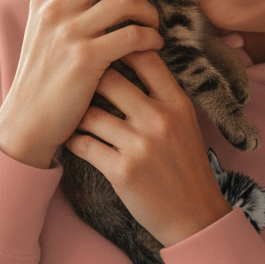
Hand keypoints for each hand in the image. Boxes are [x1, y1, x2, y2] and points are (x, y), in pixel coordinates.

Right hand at [0, 0, 164, 168]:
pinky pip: (132, 34)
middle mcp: (54, 9)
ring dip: (149, 11)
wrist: (27, 122)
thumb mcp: (45, 33)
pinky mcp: (86, 59)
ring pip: (125, 0)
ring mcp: (69, 32)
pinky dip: (150, 37)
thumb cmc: (44, 79)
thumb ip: (67, 6)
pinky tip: (153, 46)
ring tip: (154, 27)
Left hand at [61, 50, 233, 246]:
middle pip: (109, 78)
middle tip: (73, 83)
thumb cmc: (185, 167)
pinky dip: (73, 141)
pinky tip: (73, 140)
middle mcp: (160, 119)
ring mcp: (141, 146)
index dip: (119, 47)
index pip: (144, 57)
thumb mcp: (185, 123)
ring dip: (76, 114)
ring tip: (69, 115)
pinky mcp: (122, 171)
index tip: (102, 51)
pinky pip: (83, 144)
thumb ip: (162, 94)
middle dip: (88, 79)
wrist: (195, 217)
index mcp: (177, 103)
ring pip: (90, 113)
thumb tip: (130, 58)